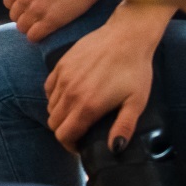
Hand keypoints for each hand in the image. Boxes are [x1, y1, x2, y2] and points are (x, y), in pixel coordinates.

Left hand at [5, 0, 104, 40]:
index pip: (8, 2)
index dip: (19, 5)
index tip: (30, 5)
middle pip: (14, 16)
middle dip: (25, 16)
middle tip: (39, 15)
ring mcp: (36, 9)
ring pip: (22, 28)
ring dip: (30, 28)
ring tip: (43, 24)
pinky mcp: (51, 21)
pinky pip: (34, 36)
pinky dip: (37, 37)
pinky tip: (46, 32)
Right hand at [44, 5, 168, 150]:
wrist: (127, 35)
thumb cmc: (135, 70)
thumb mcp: (136, 102)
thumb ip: (124, 127)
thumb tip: (115, 150)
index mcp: (88, 106)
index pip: (63, 135)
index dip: (70, 146)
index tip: (81, 147)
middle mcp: (70, 93)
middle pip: (54, 123)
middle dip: (65, 132)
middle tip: (80, 132)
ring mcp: (63, 77)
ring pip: (50, 106)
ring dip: (60, 115)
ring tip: (76, 114)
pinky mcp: (61, 64)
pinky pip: (48, 89)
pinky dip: (54, 97)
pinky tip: (69, 96)